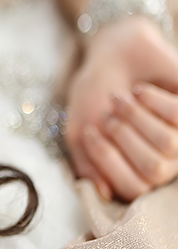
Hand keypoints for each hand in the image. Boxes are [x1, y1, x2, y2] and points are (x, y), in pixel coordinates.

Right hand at [64, 17, 177, 201]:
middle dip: (124, 137)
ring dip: (136, 117)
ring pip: (169, 145)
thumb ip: (87, 165)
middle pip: (154, 170)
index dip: (110, 162)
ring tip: (121, 98)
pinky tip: (141, 91)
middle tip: (109, 115)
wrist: (111, 55)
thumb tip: (102, 192)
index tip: (90, 133)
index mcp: (135, 169)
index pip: (133, 189)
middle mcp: (165, 159)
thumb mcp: (80, 133)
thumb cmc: (95, 96)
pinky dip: (152, 101)